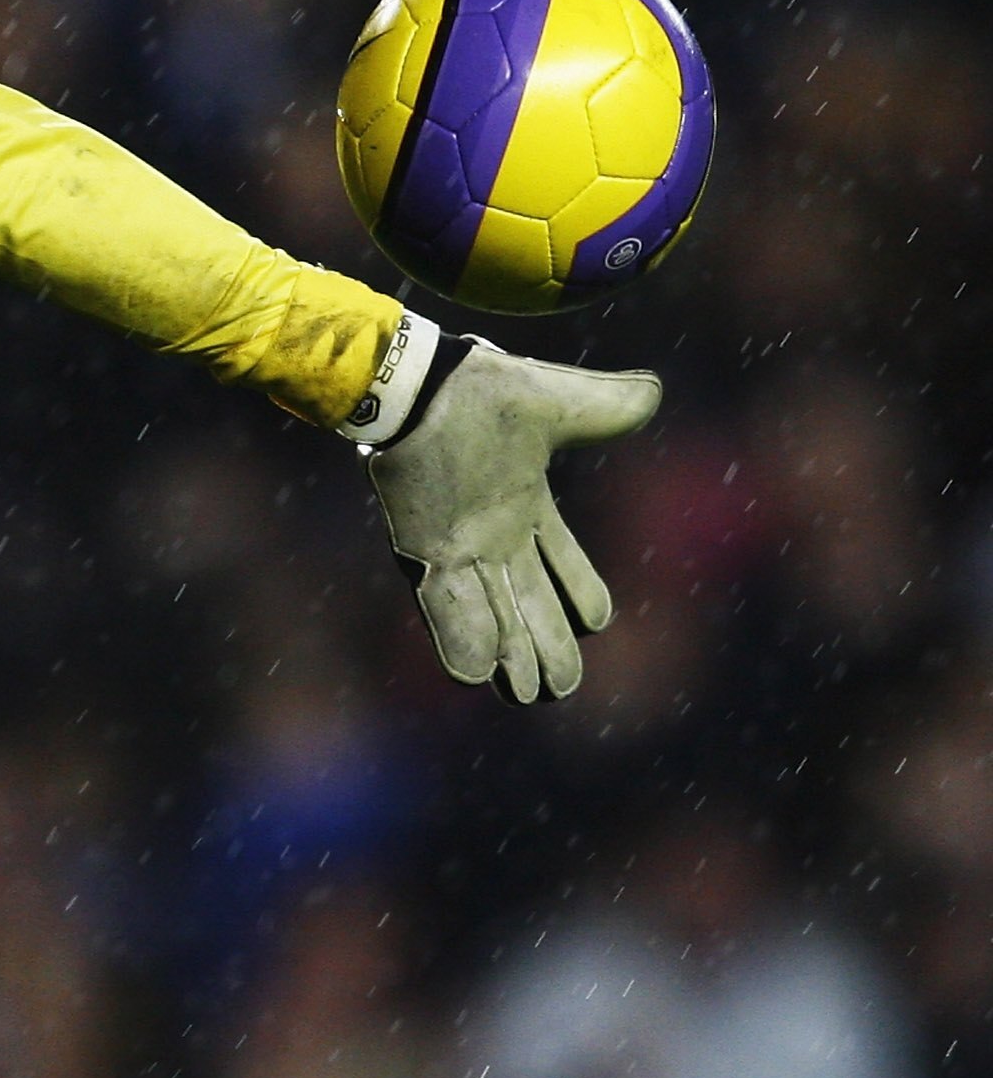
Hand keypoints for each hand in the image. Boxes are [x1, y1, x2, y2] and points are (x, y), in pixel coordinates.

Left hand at [366, 339, 657, 703]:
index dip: (579, 590)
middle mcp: (491, 532)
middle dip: (545, 644)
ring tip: (525, 695)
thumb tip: (655, 390)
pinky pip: (446, 604)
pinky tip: (472, 677)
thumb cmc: (481, 389)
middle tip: (559, 690)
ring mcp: (457, 544)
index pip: (560, 560)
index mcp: (524, 504)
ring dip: (509, 653)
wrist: (423, 382)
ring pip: (491, 613)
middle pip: (527, 601)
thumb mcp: (561, 402)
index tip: (598, 623)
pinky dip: (460, 637)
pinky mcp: (426, 548)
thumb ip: (609, 406)